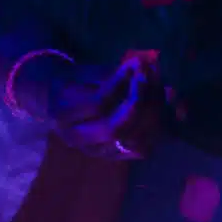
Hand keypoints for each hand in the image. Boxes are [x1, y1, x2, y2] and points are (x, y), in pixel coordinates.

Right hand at [48, 51, 169, 160]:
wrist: (57, 104)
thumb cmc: (72, 83)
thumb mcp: (81, 72)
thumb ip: (109, 72)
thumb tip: (139, 67)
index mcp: (62, 113)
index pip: (97, 104)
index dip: (120, 84)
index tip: (137, 64)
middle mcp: (76, 138)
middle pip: (115, 129)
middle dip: (140, 102)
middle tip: (152, 78)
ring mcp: (95, 151)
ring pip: (132, 142)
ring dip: (154, 114)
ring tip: (165, 88)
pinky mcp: (112, 157)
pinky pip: (141, 149)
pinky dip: (157, 128)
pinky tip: (165, 107)